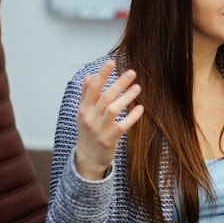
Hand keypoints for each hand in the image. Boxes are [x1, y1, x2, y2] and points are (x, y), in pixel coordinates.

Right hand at [75, 60, 143, 179]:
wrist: (87, 160)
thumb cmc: (88, 133)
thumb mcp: (83, 114)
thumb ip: (86, 95)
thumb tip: (89, 76)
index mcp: (83, 109)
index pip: (92, 89)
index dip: (101, 75)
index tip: (110, 62)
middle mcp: (90, 118)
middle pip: (105, 97)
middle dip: (118, 83)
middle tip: (132, 72)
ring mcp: (99, 129)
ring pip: (113, 109)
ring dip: (126, 97)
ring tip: (138, 88)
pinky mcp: (109, 140)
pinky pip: (122, 126)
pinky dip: (131, 117)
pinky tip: (140, 108)